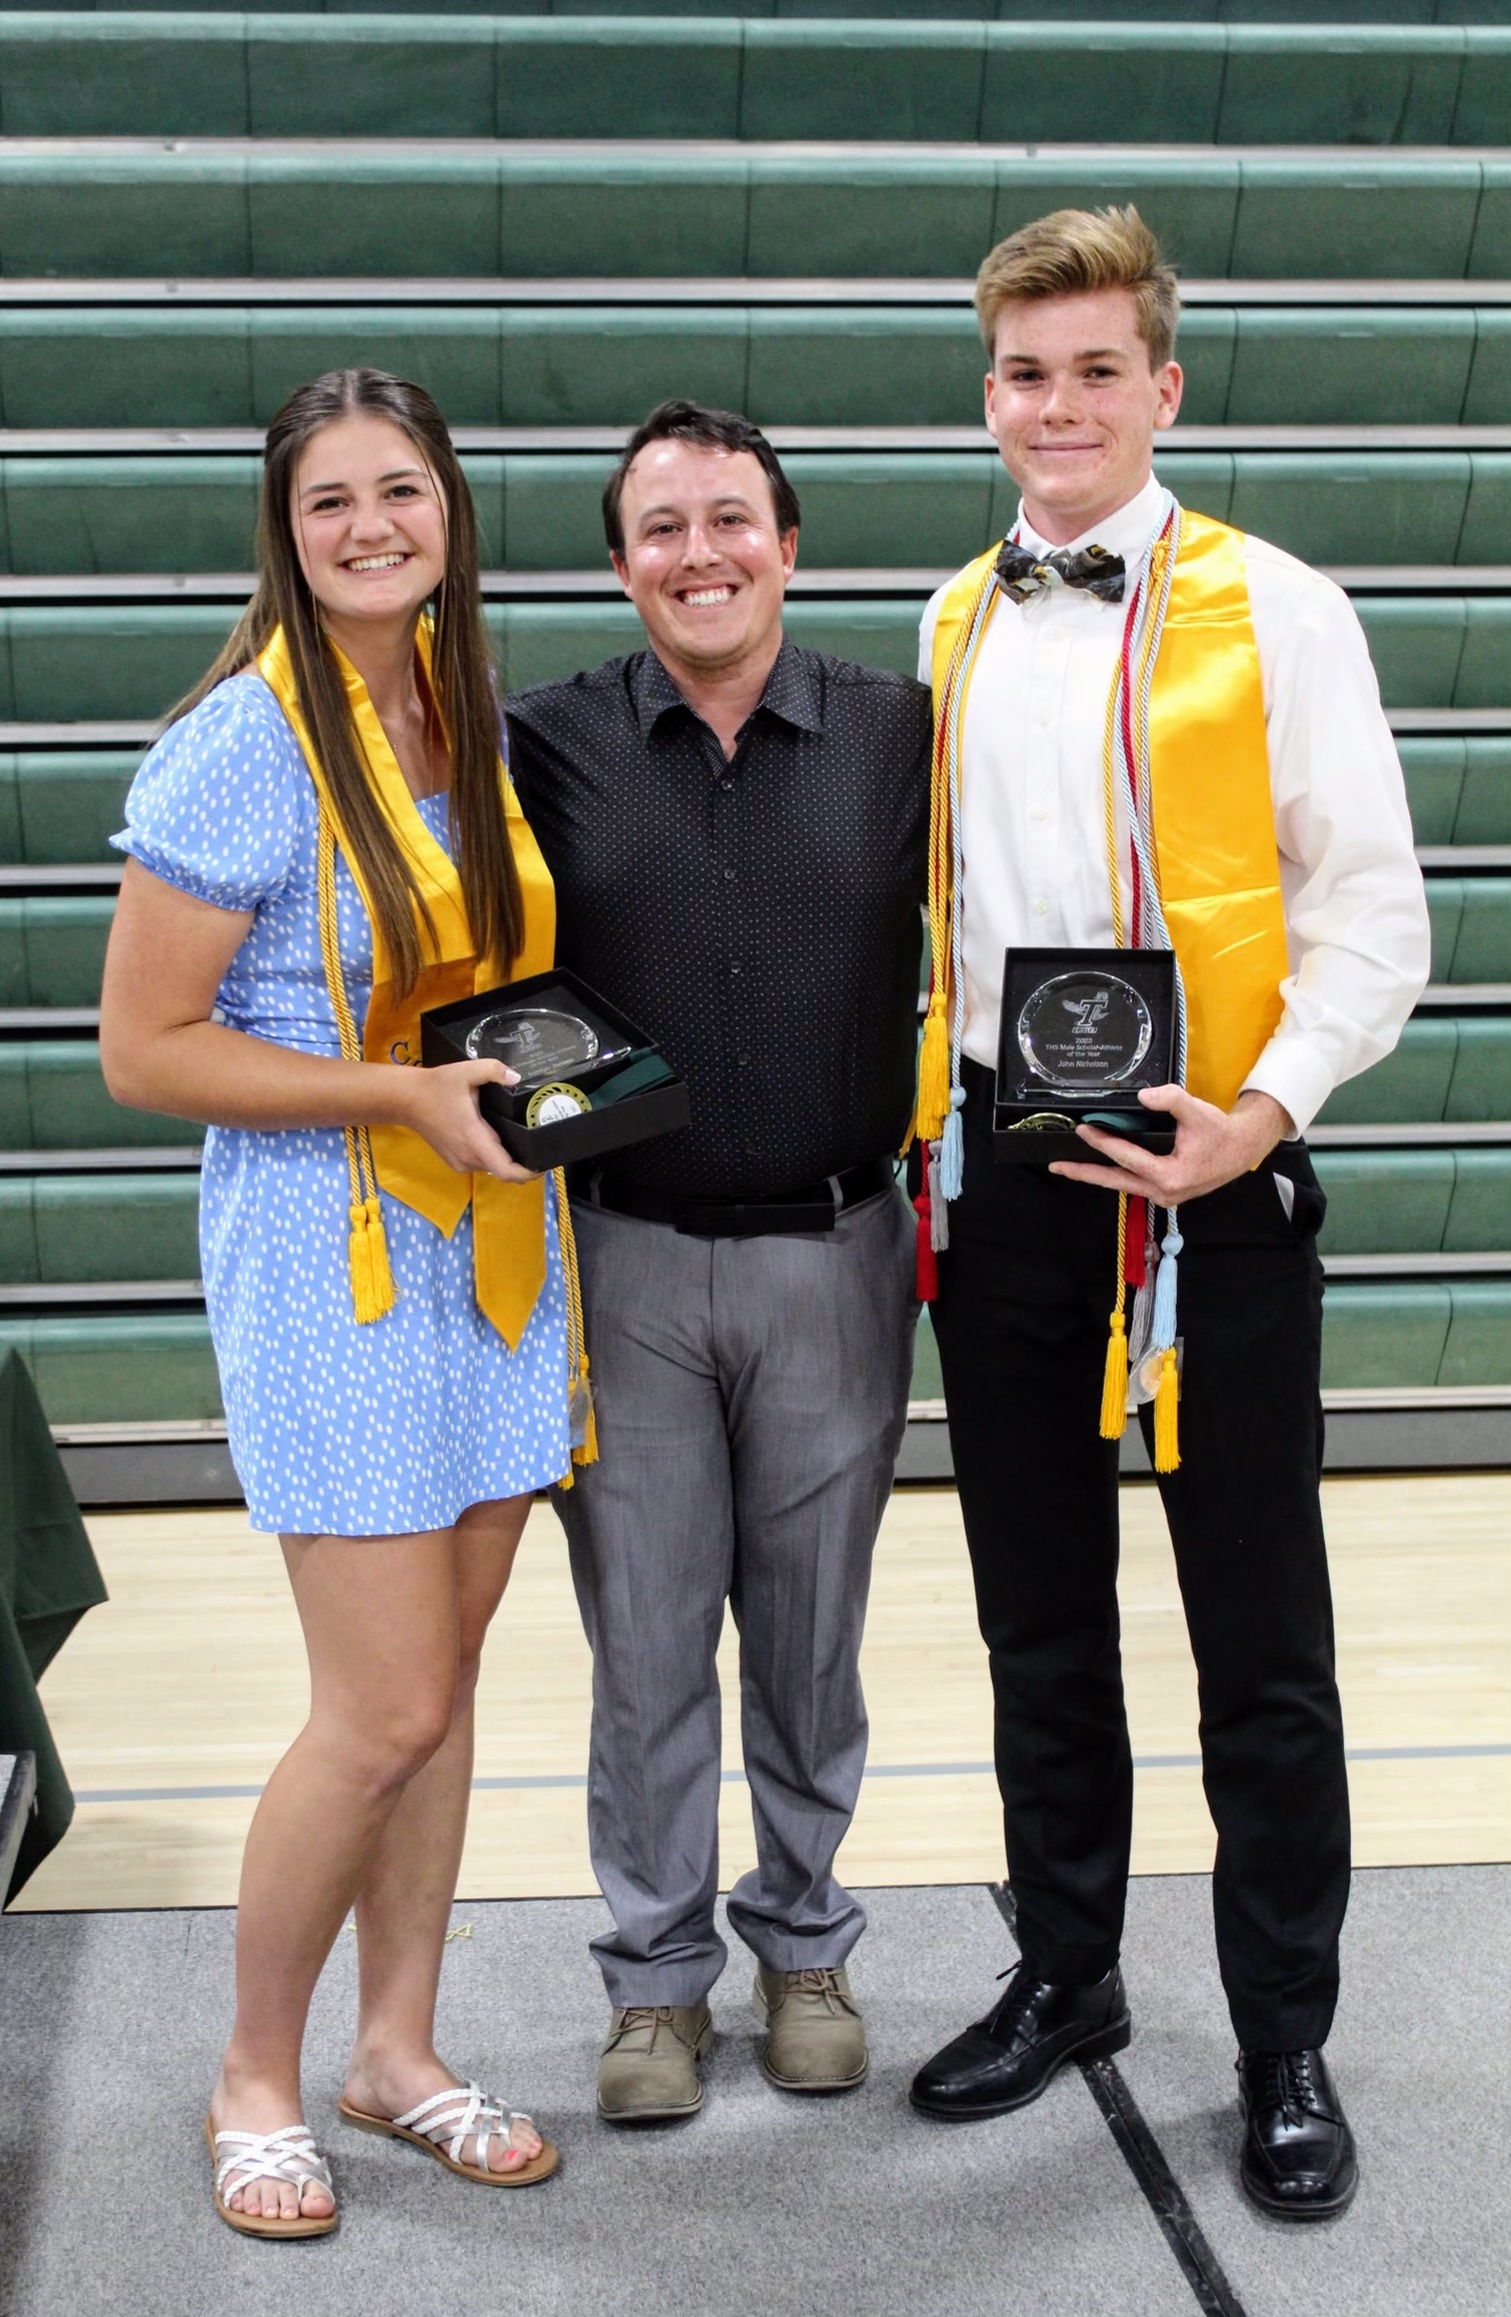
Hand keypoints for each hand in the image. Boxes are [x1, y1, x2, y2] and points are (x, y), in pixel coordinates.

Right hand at [394, 1060, 539, 1181]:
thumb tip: (516, 1078)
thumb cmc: (435, 1086)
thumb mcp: (466, 1071)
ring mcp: (460, 1162)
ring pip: (492, 1167)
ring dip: (506, 1157)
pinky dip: (492, 1155)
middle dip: (523, 1162)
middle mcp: (468, 1158)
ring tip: (519, 1136)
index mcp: (474, 1140)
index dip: (530, 1173)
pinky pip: (481, 1163)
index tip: (544, 1163)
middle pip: (504, 1170)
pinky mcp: (454, 1161)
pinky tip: (498, 1137)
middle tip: (539, 1143)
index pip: (507, 1171)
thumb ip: (493, 1070)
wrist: (406, 1099)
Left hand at [1049, 1085, 1294, 1204]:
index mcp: (1171, 1176)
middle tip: (1057, 1166)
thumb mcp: (1197, 1111)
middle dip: (1084, 1173)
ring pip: (1122, 1185)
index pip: (1127, 1158)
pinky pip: (1132, 1183)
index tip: (1083, 1129)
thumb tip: (1142, 1097)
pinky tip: (1098, 1167)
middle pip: (1115, 1181)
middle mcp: (1164, 1192)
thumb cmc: (1220, 1132)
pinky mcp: (1164, 1192)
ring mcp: (1163, 1196)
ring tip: (1069, 1167)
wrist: (1241, 1149)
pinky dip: (1113, 1174)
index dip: (1103, 1142)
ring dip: (1096, 1175)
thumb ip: (1170, 1099)